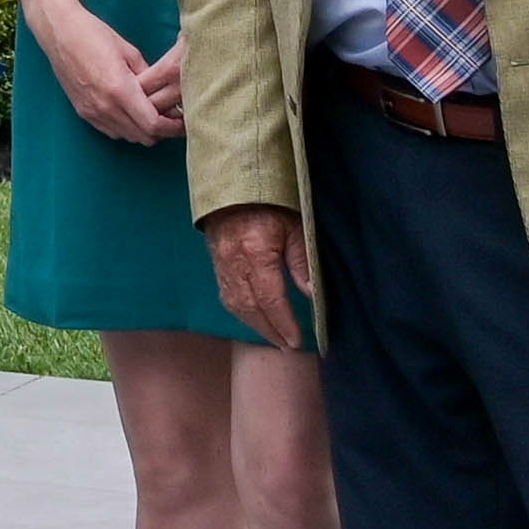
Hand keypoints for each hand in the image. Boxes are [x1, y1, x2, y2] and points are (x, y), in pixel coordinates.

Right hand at [25, 0, 179, 147]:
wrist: (58, 30)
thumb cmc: (93, 34)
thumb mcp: (129, 52)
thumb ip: (148, 77)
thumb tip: (162, 94)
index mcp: (119, 90)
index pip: (153, 125)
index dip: (172, 128)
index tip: (182, 122)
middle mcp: (104, 106)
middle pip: (142, 137)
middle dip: (161, 132)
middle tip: (172, 119)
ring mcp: (91, 111)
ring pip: (127, 137)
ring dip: (142, 131)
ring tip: (151, 115)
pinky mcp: (82, 111)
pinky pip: (110, 131)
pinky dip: (125, 128)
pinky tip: (130, 113)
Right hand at [201, 202, 313, 353]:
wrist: (233, 182)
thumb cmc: (271, 201)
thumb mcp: (295, 226)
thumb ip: (302, 261)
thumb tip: (312, 295)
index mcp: (256, 253)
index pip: (270, 299)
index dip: (284, 323)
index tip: (296, 340)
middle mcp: (235, 263)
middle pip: (250, 308)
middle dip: (269, 330)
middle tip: (286, 346)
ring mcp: (222, 264)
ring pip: (235, 304)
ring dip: (254, 324)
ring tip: (272, 336)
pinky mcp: (216, 262)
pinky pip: (227, 294)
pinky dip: (241, 310)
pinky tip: (253, 316)